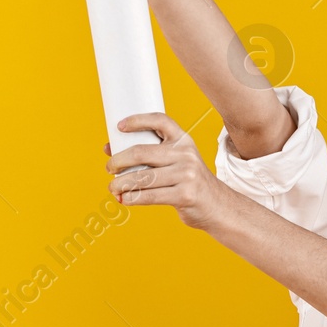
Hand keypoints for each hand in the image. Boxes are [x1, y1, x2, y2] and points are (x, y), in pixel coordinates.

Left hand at [104, 113, 231, 230]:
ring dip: (120, 183)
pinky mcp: (185, 195)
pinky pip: (149, 196)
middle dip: (118, 161)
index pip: (160, 120)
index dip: (138, 120)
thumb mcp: (176, 161)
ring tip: (112, 187)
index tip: (119, 126)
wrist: (217, 206)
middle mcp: (186, 154)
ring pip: (142, 177)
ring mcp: (187, 175)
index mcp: (183, 140)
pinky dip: (131, 198)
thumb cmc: (187, 182)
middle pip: (141, 153)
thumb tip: (109, 148)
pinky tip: (123, 199)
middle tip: (109, 168)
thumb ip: (148, 154)